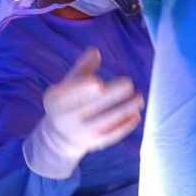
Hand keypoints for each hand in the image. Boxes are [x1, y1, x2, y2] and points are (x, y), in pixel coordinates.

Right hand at [23, 48, 144, 178]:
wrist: (59, 136)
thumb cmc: (68, 102)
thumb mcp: (68, 85)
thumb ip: (83, 68)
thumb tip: (95, 51)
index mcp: (56, 101)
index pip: (70, 95)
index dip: (82, 90)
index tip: (98, 82)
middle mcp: (66, 118)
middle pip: (90, 107)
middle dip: (110, 96)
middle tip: (128, 84)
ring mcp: (81, 132)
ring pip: (104, 122)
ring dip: (123, 110)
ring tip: (139, 99)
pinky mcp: (94, 143)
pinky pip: (111, 135)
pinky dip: (124, 126)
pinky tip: (136, 115)